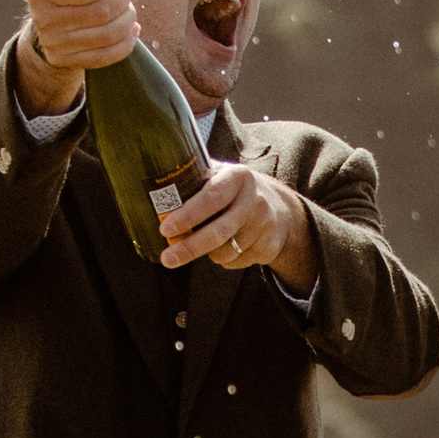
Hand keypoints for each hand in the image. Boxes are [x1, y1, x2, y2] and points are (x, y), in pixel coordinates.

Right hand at [15, 0, 140, 113]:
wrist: (48, 20)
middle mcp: (43, 19)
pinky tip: (130, 29)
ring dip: (127, 19)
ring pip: (107, 34)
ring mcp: (55, 44)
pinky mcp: (68, 60)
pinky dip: (127, 41)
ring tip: (127, 9)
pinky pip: (107, 55)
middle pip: (100, 13)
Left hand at [157, 162, 315, 289]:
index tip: (165, 228)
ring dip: (207, 253)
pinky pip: (235, 262)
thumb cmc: (238, 192)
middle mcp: (254, 199)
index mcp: (237, 177)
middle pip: (219, 231)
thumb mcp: (222, 176)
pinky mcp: (268, 246)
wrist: (283, 209)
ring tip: (204, 243)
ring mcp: (264, 224)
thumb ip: (197, 180)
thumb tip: (155, 192)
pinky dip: (224, 259)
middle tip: (167, 258)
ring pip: (224, 251)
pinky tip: (228, 246)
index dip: (187, 215)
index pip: (211, 197)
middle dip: (190, 247)